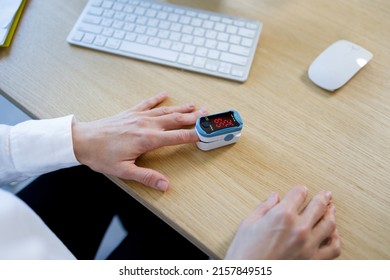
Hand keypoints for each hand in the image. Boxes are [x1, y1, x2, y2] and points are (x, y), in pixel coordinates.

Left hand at [72, 92, 206, 190]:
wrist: (82, 140)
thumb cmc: (101, 156)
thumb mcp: (124, 171)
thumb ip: (147, 177)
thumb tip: (165, 184)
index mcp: (147, 139)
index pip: (176, 136)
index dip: (193, 135)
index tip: (205, 133)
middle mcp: (145, 125)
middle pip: (175, 120)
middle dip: (192, 118)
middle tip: (206, 115)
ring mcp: (138, 116)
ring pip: (165, 111)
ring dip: (181, 109)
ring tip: (194, 106)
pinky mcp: (130, 113)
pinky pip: (147, 103)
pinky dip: (157, 98)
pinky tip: (164, 94)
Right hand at [225, 185, 340, 258]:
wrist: (249, 277)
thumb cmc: (245, 253)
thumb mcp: (248, 224)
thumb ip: (264, 208)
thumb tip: (273, 197)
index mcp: (282, 215)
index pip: (298, 194)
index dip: (300, 189)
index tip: (301, 190)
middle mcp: (298, 228)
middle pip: (318, 205)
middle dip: (323, 197)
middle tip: (326, 194)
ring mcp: (308, 245)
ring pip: (329, 224)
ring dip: (331, 214)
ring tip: (331, 210)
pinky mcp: (313, 261)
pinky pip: (333, 248)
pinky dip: (335, 239)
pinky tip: (333, 234)